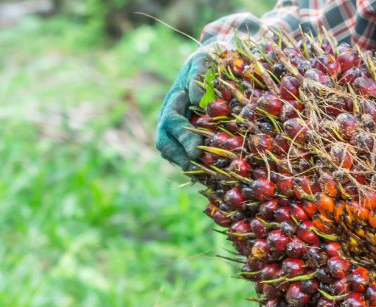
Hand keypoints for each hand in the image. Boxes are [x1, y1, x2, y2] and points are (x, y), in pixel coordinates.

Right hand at [154, 51, 206, 168]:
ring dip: (184, 165)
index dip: (182, 137)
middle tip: (196, 169)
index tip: (196, 150)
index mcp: (174, 100)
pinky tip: (209, 175)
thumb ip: (199, 74)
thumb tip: (197, 101)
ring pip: (171, 152)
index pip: (171, 122)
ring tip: (202, 176)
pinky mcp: (186, 136)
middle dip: (179, 158)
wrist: (211, 63)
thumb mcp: (204, 60)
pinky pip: (184, 155)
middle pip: (164, 143)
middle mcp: (170, 117)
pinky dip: (194, 166)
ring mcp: (176, 128)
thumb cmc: (208, 61)